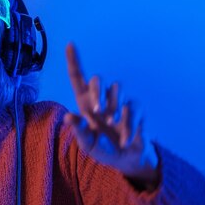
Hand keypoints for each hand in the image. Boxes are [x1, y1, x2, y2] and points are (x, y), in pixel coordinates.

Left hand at [64, 43, 159, 184]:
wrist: (126, 160)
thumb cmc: (103, 149)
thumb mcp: (88, 144)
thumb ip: (79, 131)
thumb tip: (68, 117)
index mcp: (85, 102)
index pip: (78, 77)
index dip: (74, 60)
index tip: (70, 44)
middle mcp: (102, 98)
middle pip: (98, 79)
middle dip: (97, 92)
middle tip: (97, 111)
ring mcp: (120, 101)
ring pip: (117, 88)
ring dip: (113, 107)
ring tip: (111, 125)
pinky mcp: (135, 109)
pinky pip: (132, 107)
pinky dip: (128, 125)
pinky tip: (124, 139)